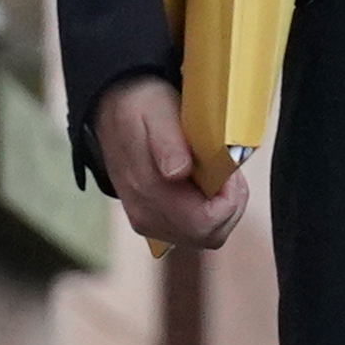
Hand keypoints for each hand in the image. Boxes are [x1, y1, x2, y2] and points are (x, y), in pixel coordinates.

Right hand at [93, 74, 248, 249]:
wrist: (113, 110)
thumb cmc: (141, 107)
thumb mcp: (157, 112)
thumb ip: (168, 143)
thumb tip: (177, 173)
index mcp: (148, 193)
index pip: (205, 223)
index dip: (229, 200)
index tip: (228, 171)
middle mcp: (145, 216)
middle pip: (210, 236)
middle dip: (230, 206)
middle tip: (227, 172)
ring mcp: (148, 221)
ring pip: (204, 236)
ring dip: (222, 208)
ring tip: (216, 175)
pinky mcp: (153, 219)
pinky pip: (193, 230)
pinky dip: (209, 211)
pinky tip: (204, 183)